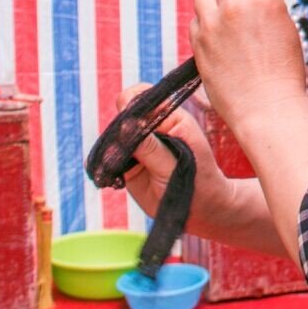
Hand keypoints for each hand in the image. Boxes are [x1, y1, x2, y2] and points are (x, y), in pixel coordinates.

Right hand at [115, 84, 235, 237]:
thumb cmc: (197, 183)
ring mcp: (139, 145)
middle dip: (117, 131)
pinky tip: (111, 176)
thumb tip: (125, 126)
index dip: (129, 103)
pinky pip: (109, 158)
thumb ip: (150, 147)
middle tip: (120, 152)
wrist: (202, 210)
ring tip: (117, 167)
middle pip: (123, 116)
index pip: (143, 98)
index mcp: (170, 118)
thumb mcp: (174, 166)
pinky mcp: (129, 163)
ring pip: (113, 137)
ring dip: (110, 150)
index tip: (124, 117)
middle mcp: (152, 128)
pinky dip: (106, 165)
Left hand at [190, 0, 307, 134]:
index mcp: (265, 1)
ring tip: (226, 22)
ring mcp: (213, 25)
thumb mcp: (287, 30)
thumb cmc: (283, 74)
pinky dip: (204, 25)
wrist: (266, 109)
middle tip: (243, 10)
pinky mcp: (198, 43)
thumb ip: (272, 4)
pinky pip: (195, 20)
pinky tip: (218, 41)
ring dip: (214, 3)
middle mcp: (236, 8)